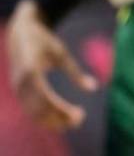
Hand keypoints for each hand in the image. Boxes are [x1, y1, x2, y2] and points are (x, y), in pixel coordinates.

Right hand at [6, 0, 97, 130]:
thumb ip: (76, 72)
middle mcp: (21, 83)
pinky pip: (29, 108)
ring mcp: (17, 88)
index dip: (62, 110)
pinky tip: (59, 118)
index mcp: (31, 72)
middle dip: (58, 119)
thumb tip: (94, 88)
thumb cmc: (44, 41)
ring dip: (51, 121)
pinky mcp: (18, 90)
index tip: (79, 115)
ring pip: (32, 113)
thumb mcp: (62, 53)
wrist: (20, 32)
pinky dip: (43, 116)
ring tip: (72, 122)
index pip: (47, 99)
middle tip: (79, 121)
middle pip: (39, 110)